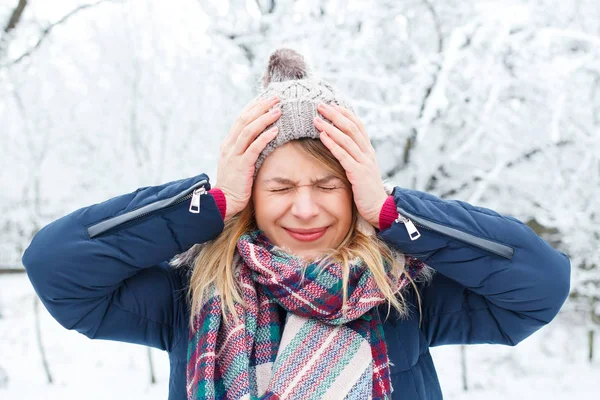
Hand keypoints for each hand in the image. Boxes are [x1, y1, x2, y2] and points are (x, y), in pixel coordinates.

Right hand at [215, 96, 281, 221]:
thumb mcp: (236, 164)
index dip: (254, 107)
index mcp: (228, 144)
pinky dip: (264, 138)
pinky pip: (253, 148)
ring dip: (264, 118)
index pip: (241, 119)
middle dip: (261, 107)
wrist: (222, 202)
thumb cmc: (234, 185)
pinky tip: (275, 131)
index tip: (266, 98)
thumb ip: (244, 151)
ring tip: (278, 111)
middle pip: (245, 120)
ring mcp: (234, 155)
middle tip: (276, 98)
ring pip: (248, 130)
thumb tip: (259, 141)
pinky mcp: (241, 166)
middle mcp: (229, 146)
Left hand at [314, 103, 388, 228]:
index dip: (345, 114)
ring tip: (317, 119)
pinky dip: (332, 144)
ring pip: (346, 139)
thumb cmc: (368, 191)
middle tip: (321, 105)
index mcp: (368, 151)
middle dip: (335, 115)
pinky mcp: (358, 173)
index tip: (332, 105)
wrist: (380, 208)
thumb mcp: (363, 170)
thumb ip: (355, 158)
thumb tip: (341, 148)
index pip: (358, 126)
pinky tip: (322, 136)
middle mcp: (367, 153)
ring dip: (330, 127)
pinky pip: (343, 155)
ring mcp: (364, 162)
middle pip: (351, 128)